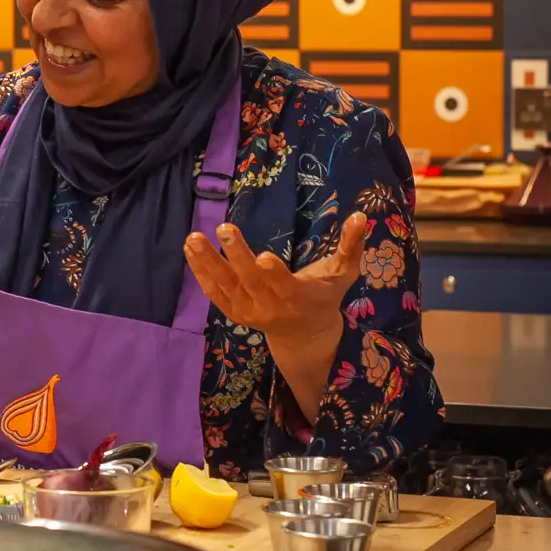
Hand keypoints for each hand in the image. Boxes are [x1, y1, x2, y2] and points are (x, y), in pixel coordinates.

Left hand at [184, 214, 366, 340]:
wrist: (304, 334)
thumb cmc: (325, 296)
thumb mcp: (342, 274)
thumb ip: (351, 246)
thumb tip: (361, 215)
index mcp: (299, 299)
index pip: (285, 287)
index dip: (274, 274)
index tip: (263, 256)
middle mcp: (271, 308)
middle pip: (250, 282)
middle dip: (236, 256)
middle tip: (224, 228)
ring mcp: (249, 311)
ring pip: (225, 286)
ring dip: (208, 262)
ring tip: (193, 237)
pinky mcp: (233, 312)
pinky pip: (213, 292)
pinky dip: (200, 272)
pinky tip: (189, 249)